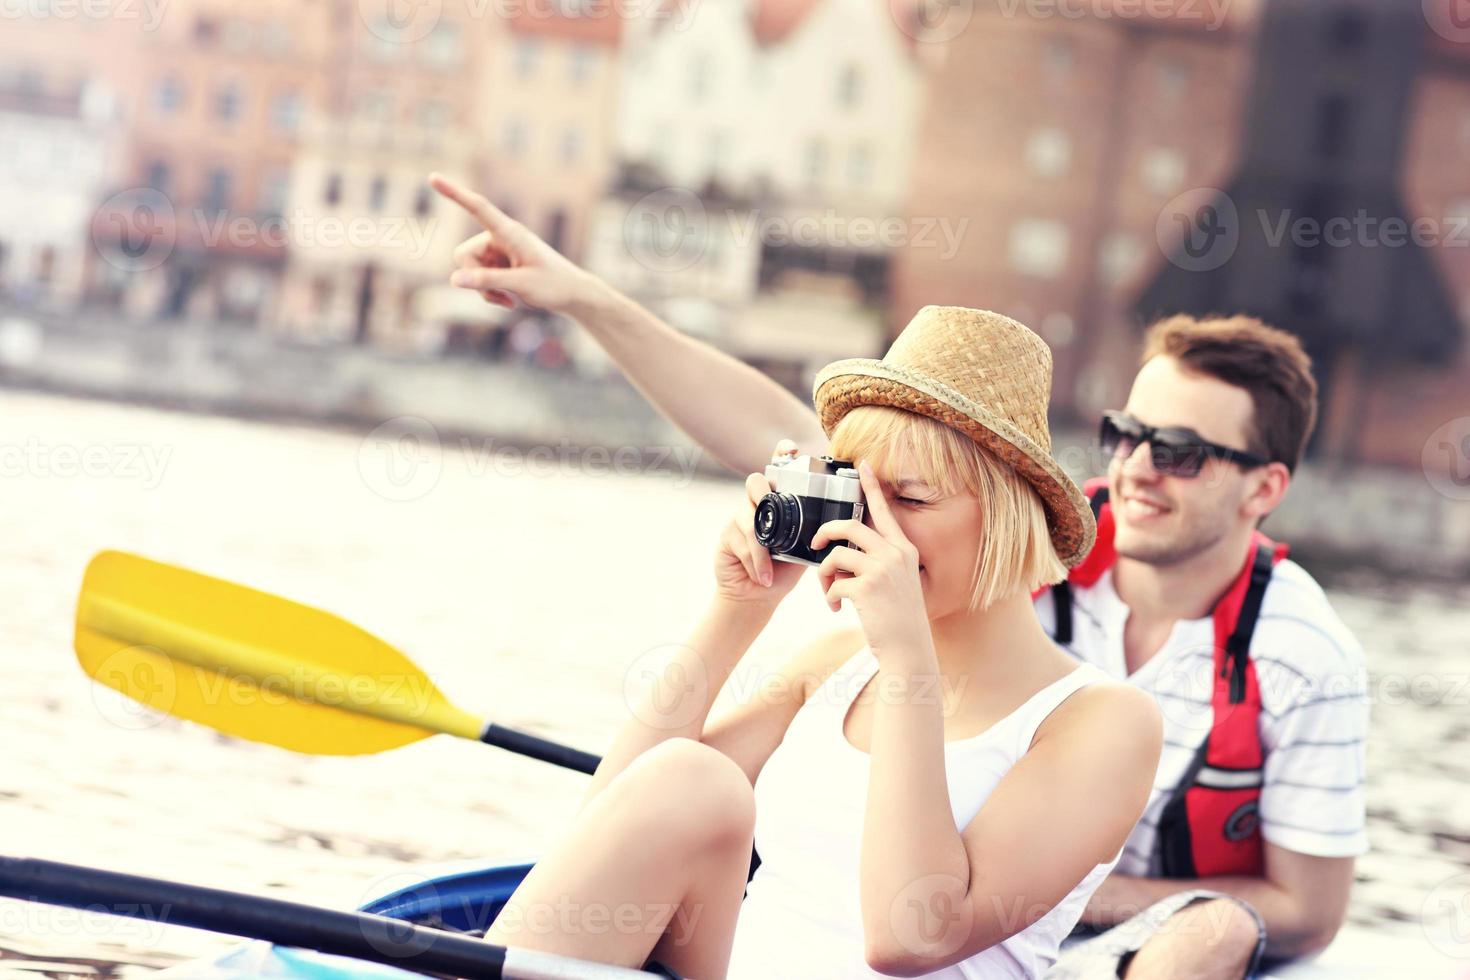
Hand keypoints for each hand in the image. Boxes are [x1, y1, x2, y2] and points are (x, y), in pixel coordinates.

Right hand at [429, 172, 603, 312]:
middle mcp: (501, 238)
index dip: (454, 193)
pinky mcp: (500, 265)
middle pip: (464, 255)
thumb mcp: (520, 285)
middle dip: (475, 278)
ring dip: (485, 290)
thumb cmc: (554, 286)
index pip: (478, 208)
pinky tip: (511, 301)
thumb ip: (487, 281)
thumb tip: (454, 279)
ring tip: (510, 299)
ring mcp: (499, 252)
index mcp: (509, 232)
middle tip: (502, 294)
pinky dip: (491, 293)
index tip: (433, 178)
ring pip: (470, 271)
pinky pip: (480, 279)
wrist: (573, 296)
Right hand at [714, 445, 806, 605]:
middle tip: (769, 509)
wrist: (757, 596)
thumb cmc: (782, 571)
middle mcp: (757, 505)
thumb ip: (812, 532)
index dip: (782, 455)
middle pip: (755, 482)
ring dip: (762, 550)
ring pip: (748, 518)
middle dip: (762, 493)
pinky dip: (755, 562)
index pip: (778, 471)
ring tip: (769, 572)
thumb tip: (837, 522)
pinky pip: (742, 541)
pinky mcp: (727, 535)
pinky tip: (762, 576)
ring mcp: (740, 518)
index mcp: (779, 504)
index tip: (791, 448)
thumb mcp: (804, 550)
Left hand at [811, 460, 932, 659]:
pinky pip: (833, 583)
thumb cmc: (898, 619)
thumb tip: (840, 556)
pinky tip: (836, 609)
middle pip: (848, 527)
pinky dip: (829, 597)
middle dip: (825, 533)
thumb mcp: (896, 583)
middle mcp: (895, 554)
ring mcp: (881, 570)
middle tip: (815, 545)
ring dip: (823, 574)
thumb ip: (875, 564)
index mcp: (903, 549)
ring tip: (828, 592)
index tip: (862, 464)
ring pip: (835, 556)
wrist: (908, 649)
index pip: (884, 511)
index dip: (871, 486)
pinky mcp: (866, 588)